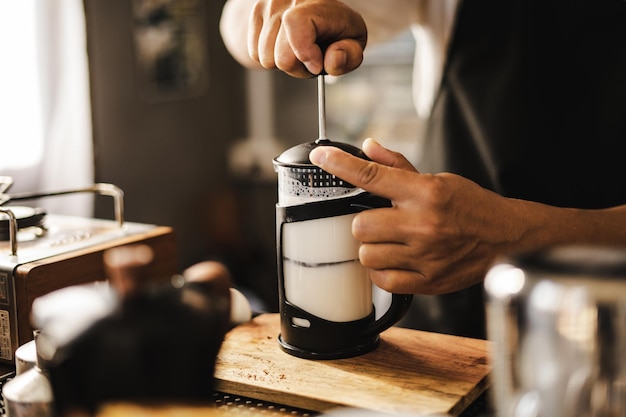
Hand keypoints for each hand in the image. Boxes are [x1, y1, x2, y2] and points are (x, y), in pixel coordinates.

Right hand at [248, 0, 366, 76]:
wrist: (317, 9)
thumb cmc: (337, 28)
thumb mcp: (354, 40)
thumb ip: (349, 55)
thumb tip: (331, 61)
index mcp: (317, 1)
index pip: (296, 24)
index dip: (305, 53)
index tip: (317, 66)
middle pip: (280, 56)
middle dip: (297, 67)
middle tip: (312, 58)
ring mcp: (269, 4)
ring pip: (265, 58)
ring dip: (283, 63)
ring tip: (299, 51)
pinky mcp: (256, 13)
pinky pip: (255, 53)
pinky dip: (271, 57)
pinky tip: (285, 47)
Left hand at [309, 139, 527, 294]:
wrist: (506, 237)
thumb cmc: (471, 205)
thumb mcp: (438, 179)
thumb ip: (399, 166)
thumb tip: (368, 148)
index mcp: (424, 193)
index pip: (372, 176)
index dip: (340, 165)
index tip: (320, 158)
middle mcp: (423, 224)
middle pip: (360, 226)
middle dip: (364, 223)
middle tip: (380, 222)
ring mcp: (425, 256)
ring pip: (367, 255)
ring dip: (372, 248)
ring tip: (391, 242)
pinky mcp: (428, 281)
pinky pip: (383, 280)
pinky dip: (382, 271)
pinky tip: (397, 260)